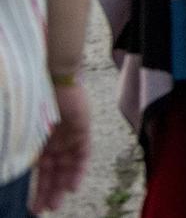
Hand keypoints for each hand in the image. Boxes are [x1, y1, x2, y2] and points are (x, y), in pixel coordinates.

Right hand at [30, 83, 88, 213]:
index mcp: (39, 141)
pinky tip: (71, 187)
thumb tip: (9, 166)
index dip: (37, 187)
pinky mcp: (82, 130)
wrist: (50, 75)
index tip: (31, 206)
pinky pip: (82, 155)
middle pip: (54, 171)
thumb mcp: (22, 130)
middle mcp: (55, 141)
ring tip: (55, 203)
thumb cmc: (29, 99)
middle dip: (48, 191)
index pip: (40, 169)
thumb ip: (19, 148)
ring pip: (67, 167)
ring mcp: (69, 136)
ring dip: (61, 186)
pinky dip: (77, 171)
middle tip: (42, 210)